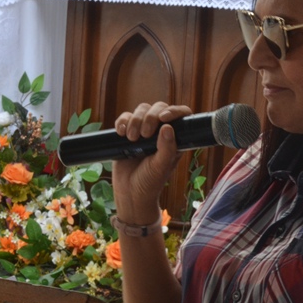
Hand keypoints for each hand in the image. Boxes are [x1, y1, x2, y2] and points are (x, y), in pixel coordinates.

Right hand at [112, 102, 192, 223]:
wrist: (130, 194)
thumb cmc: (150, 183)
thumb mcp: (161, 167)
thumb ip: (166, 148)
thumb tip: (167, 127)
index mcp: (175, 138)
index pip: (181, 115)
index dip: (175, 111)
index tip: (164, 118)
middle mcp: (160, 132)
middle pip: (158, 108)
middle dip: (150, 117)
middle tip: (144, 135)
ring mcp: (143, 131)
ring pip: (142, 109)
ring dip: (135, 120)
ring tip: (132, 139)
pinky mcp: (127, 133)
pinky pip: (125, 117)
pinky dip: (122, 121)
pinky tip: (121, 133)